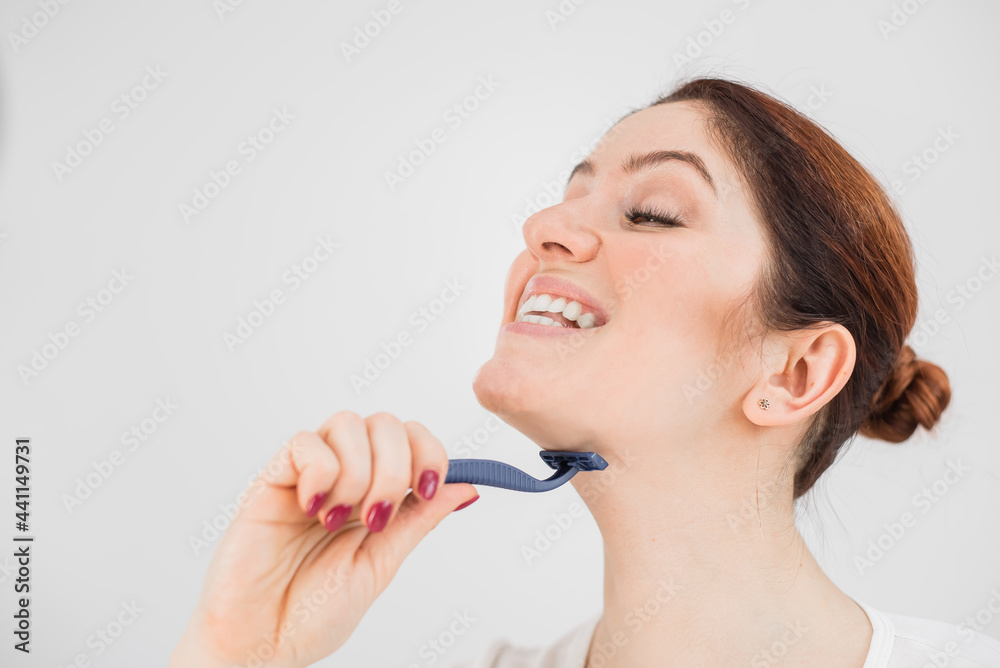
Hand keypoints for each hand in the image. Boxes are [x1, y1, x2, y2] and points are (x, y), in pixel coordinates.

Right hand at [170, 411, 478, 667]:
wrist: (261, 643)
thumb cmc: (314, 612)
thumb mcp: (382, 564)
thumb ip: (420, 520)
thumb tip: (467, 488)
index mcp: (376, 493)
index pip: (413, 438)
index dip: (429, 453)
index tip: (426, 489)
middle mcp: (345, 475)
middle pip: (386, 424)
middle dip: (394, 469)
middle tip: (376, 519)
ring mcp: (308, 474)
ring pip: (348, 424)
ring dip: (357, 473)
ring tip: (338, 520)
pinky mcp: (272, 479)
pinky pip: (304, 443)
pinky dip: (321, 472)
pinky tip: (314, 509)